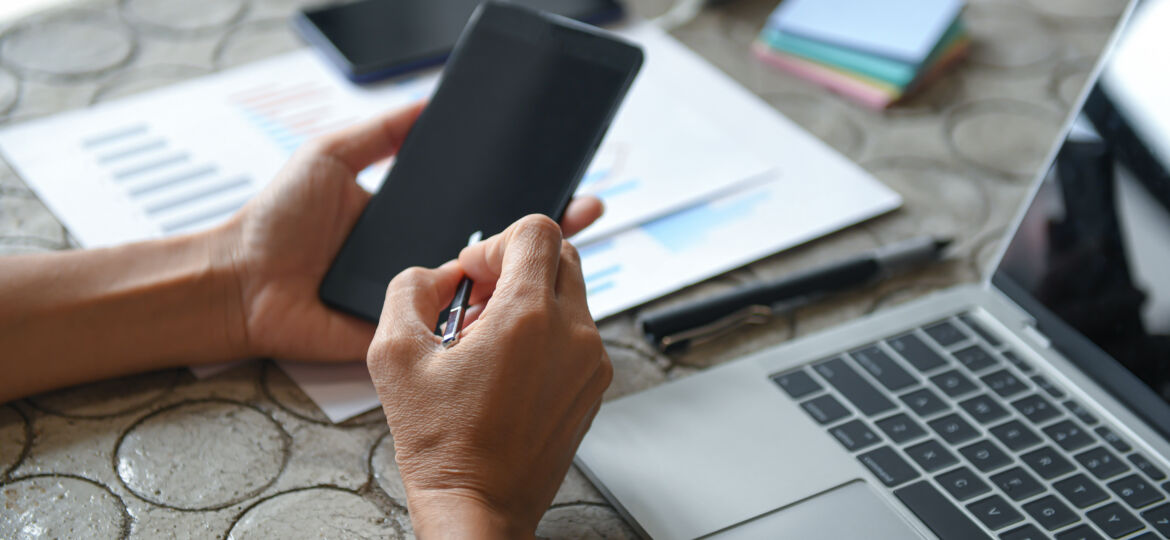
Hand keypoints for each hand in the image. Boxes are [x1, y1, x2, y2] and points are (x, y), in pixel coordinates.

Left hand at [212, 103, 602, 360]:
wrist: (242, 284)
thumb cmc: (276, 223)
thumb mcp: (331, 155)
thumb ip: (379, 132)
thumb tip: (423, 102)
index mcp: (409, 217)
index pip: (476, 202)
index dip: (516, 192)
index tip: (555, 175)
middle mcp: (421, 256)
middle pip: (494, 246)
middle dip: (541, 231)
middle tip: (584, 208)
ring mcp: (421, 300)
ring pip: (486, 288)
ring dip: (525, 273)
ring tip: (565, 244)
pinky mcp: (411, 336)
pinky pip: (455, 328)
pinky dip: (489, 318)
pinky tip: (519, 298)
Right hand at [368, 215, 611, 537]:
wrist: (479, 506)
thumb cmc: (444, 444)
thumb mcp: (394, 355)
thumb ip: (409, 290)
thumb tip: (437, 274)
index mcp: (529, 318)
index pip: (539, 229)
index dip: (496, 242)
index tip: (473, 275)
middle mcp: (573, 334)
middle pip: (560, 255)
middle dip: (515, 266)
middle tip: (479, 301)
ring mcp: (592, 362)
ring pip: (569, 294)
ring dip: (529, 299)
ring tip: (487, 340)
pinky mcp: (595, 385)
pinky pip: (577, 333)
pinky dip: (545, 333)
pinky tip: (507, 365)